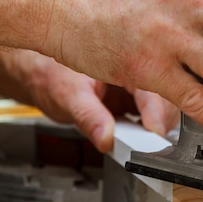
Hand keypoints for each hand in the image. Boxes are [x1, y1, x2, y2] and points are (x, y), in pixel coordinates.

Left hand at [8, 50, 179, 151]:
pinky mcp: (132, 101)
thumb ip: (88, 117)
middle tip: (151, 144)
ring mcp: (134, 86)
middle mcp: (134, 69)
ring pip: (163, 106)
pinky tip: (138, 138)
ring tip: (142, 143)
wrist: (37, 73)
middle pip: (165, 95)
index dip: (157, 111)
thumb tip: (107, 138)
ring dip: (157, 126)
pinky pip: (150, 114)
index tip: (156, 133)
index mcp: (123, 57)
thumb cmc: (48, 73)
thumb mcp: (66, 95)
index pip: (152, 85)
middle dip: (162, 121)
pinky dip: (148, 129)